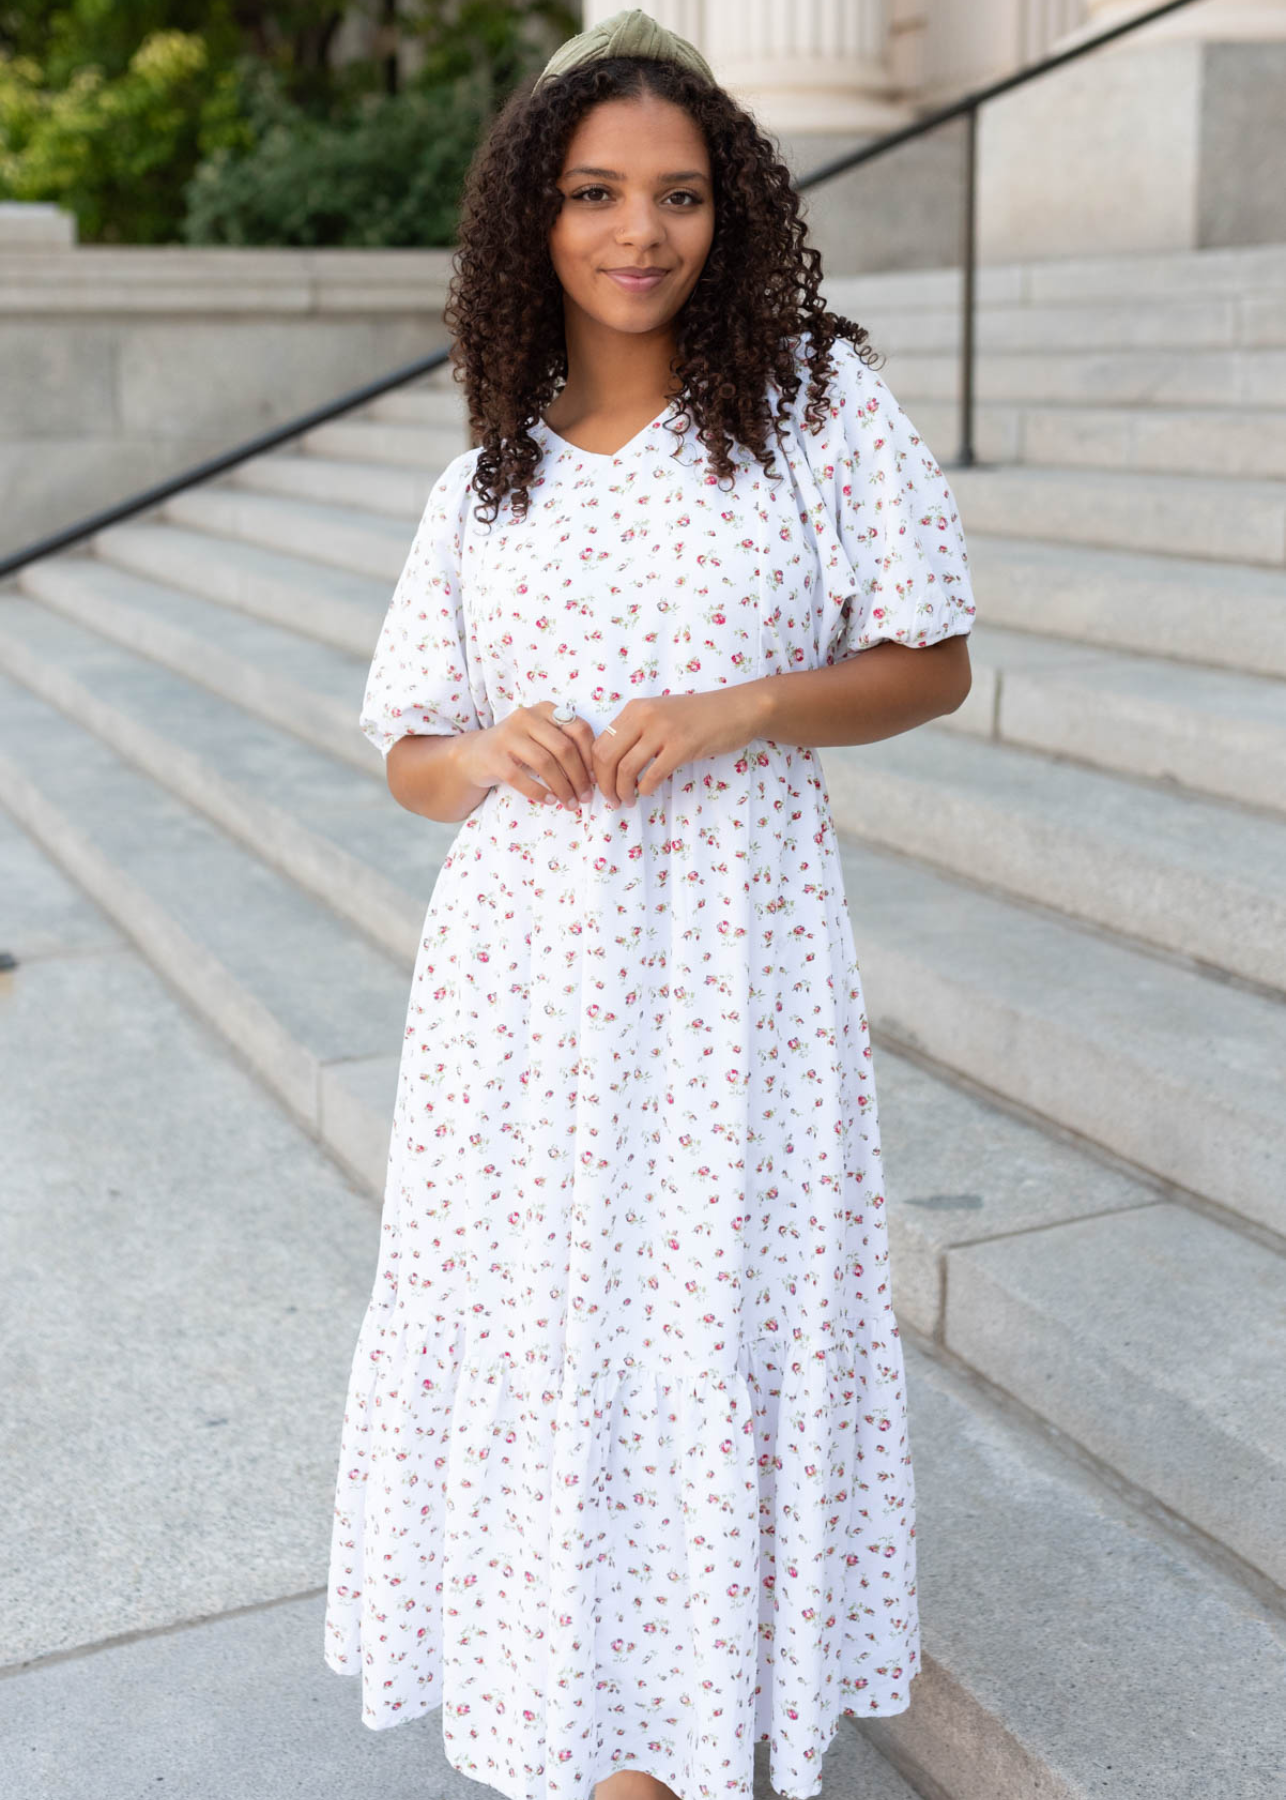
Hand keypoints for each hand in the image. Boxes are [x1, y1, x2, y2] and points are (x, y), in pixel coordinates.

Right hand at [457, 701, 595, 810]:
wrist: (476, 754)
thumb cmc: (519, 749)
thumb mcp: (543, 739)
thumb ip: (567, 746)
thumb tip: (596, 775)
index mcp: (545, 709)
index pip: (579, 728)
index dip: (591, 756)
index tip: (596, 779)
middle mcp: (526, 716)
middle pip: (563, 748)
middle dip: (579, 777)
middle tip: (585, 798)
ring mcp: (507, 735)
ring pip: (544, 763)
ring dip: (562, 788)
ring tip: (569, 804)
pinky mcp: (493, 756)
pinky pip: (519, 777)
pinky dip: (538, 792)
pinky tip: (549, 801)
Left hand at [594, 687, 765, 807]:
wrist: (736, 709)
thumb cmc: (699, 717)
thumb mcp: (660, 715)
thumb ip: (636, 732)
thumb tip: (612, 764)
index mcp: (635, 708)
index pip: (600, 743)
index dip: (595, 770)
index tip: (603, 785)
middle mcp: (644, 716)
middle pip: (606, 757)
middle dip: (604, 785)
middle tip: (612, 800)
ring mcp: (663, 730)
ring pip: (626, 768)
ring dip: (623, 792)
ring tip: (628, 801)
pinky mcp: (683, 745)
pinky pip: (653, 775)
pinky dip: (645, 789)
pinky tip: (647, 792)